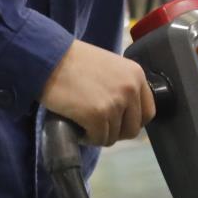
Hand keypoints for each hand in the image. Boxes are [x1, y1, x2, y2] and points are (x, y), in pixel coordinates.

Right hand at [40, 40, 156, 145]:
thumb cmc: (74, 61)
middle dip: (114, 131)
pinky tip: (78, 127)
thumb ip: (123, 86)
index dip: (131, 122)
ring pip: (113, 137)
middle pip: (132, 129)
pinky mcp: (97, 115)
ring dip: (98, 134)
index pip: (148, 113)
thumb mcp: (110, 68)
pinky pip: (98, 139)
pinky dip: (87, 138)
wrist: (49, 58)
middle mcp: (131, 89)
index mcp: (137, 75)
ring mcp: (115, 103)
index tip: (116, 121)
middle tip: (97, 124)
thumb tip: (126, 113)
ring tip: (84, 122)